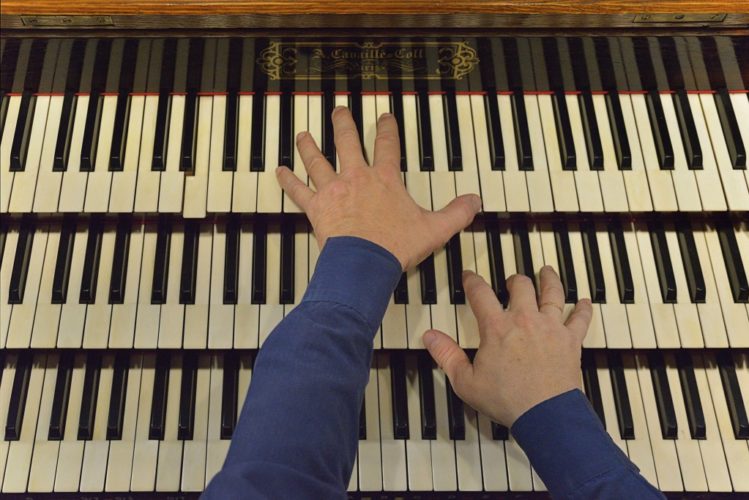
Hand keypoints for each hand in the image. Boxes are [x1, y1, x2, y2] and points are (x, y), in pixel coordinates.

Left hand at [275, 106, 481, 270]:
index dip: (387, 128)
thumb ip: (456, 213)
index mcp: (384, 179)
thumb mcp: (434, 229)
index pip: (387, 145)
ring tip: (303, 135)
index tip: (384, 117)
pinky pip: (298, 191)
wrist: (366, 263)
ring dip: (309, 147)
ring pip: (318, 161)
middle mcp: (357, 177)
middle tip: (339, 111)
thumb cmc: (395, 246)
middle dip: (343, 124)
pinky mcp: (317, 208)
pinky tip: (279, 171)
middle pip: (347, 143)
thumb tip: (474, 202)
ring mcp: (334, 191)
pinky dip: (288, 181)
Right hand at [423, 267, 592, 426]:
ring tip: (546, 272)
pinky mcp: (570, 341)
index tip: (469, 276)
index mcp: (497, 327)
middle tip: (511, 281)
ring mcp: (551, 328)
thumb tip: (429, 336)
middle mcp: (525, 320)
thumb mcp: (466, 381)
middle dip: (514, 280)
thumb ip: (447, 355)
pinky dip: (583, 309)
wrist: (546, 415)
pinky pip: (580, 319)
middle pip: (521, 286)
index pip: (481, 294)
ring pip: (552, 293)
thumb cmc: (507, 400)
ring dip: (549, 280)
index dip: (473, 281)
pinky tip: (585, 302)